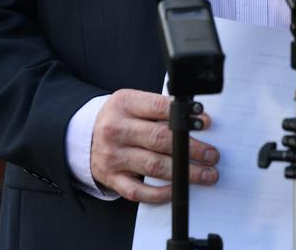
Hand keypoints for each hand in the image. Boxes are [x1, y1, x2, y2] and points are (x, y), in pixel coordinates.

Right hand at [90, 88, 218, 202]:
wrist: (84, 136)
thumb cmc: (118, 117)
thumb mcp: (133, 102)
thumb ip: (158, 109)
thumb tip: (195, 117)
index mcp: (124, 104)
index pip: (159, 108)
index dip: (185, 116)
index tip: (204, 122)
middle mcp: (116, 129)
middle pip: (160, 139)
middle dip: (191, 148)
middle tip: (211, 154)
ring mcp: (113, 156)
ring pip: (154, 166)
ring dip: (185, 172)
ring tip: (206, 173)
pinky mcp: (112, 178)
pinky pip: (139, 191)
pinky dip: (161, 192)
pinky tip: (178, 188)